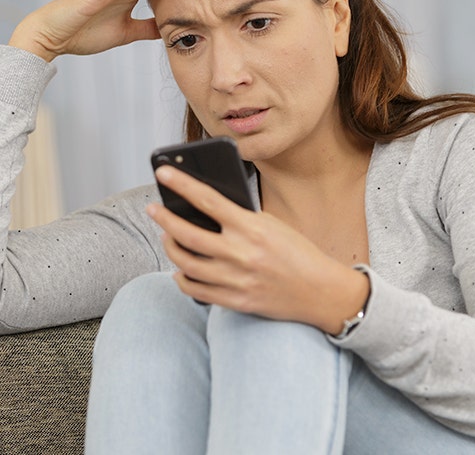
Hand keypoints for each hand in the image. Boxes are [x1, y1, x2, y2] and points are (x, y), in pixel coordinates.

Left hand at [146, 165, 369, 333]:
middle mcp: (240, 254)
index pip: (207, 200)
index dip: (181, 184)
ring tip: (168, 237)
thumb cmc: (297, 252)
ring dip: (171, 247)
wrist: (320, 291)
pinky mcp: (235, 301)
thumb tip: (203, 210)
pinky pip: (195, 290)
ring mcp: (236, 280)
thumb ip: (240, 219)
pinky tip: (180, 269)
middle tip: (154, 209)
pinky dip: (182, 277)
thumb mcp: (272, 225)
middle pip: (187, 234)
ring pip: (185, 263)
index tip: (163, 173)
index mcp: (251, 228)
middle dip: (164, 219)